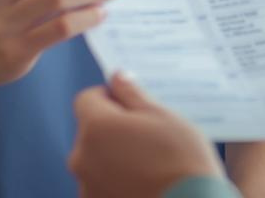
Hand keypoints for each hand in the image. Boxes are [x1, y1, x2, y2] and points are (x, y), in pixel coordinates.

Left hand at [70, 71, 222, 197]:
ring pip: (96, 161)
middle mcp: (82, 157)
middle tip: (148, 138)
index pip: (87, 99)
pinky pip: (102, 186)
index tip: (132, 106)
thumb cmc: (182, 161)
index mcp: (96, 127)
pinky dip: (117, 183)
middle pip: (91, 131)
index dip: (109, 97)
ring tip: (150, 167)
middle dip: (113, 130)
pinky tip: (144, 185)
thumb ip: (132, 94)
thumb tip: (117, 77)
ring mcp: (87, 187)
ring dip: (114, 158)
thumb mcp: (163, 116)